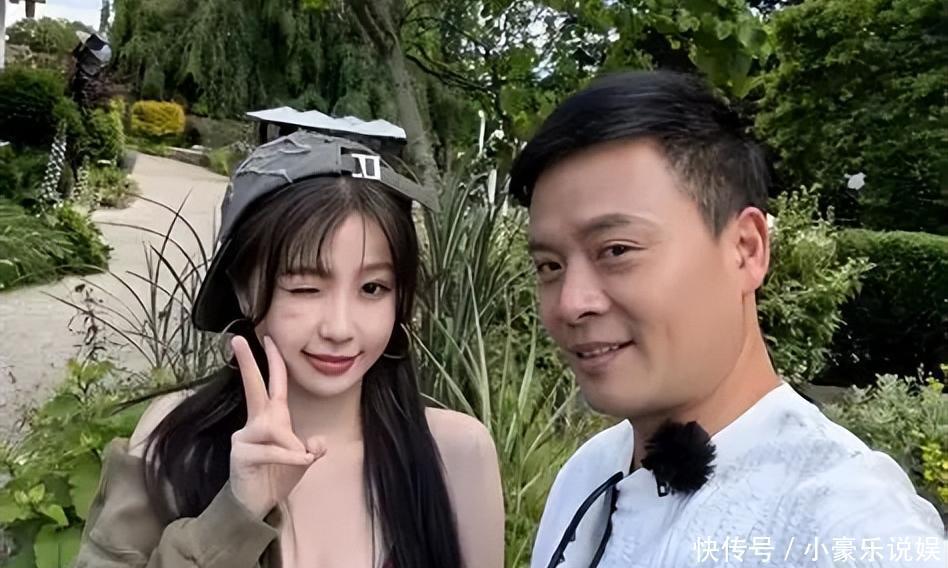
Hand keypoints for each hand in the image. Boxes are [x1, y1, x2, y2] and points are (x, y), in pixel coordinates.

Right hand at [229, 335, 325, 518]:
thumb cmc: (276, 476)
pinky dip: (289, 456)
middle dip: (248, 363)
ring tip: (302, 457)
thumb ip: (311, 449)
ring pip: (274, 428)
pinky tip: (301, 461)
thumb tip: (318, 444)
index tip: (266, 338)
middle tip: (237, 339)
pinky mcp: (241, 454)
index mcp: (272, 417)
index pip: (273, 383)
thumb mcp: (302, 460)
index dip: (272, 361)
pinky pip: (272, 449)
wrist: (256, 505)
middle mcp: (256, 422)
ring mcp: (245, 437)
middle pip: (253, 387)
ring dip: (291, 444)